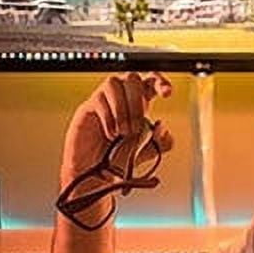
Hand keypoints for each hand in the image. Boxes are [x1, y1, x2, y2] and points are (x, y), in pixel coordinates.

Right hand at [61, 72, 174, 187]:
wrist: (95, 175)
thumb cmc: (119, 160)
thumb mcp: (149, 153)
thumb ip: (162, 141)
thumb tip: (160, 125)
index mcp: (139, 102)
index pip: (150, 80)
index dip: (160, 81)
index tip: (167, 94)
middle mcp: (121, 97)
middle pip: (132, 77)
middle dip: (137, 102)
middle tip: (136, 128)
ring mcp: (103, 100)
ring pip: (114, 83)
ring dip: (122, 109)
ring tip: (122, 133)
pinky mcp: (87, 108)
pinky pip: (99, 99)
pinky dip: (108, 118)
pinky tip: (110, 134)